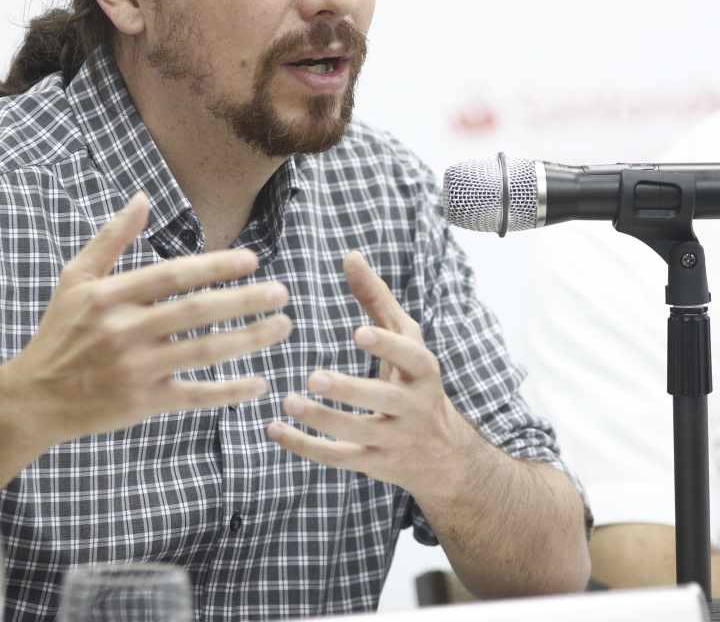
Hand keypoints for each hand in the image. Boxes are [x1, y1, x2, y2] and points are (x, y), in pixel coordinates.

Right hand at [6, 192, 292, 445]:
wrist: (34, 398)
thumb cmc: (60, 332)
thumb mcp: (76, 279)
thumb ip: (111, 239)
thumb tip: (141, 198)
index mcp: (111, 297)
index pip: (172, 276)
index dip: (215, 267)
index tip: (252, 261)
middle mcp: (124, 331)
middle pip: (195, 312)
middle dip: (244, 301)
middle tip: (282, 293)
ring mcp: (135, 370)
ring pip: (202, 353)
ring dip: (248, 339)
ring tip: (282, 326)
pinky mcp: (142, 403)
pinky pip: (194, 396)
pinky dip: (228, 391)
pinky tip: (259, 382)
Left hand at [266, 250, 480, 503]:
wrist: (444, 455)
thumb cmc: (415, 381)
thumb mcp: (407, 341)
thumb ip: (378, 299)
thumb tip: (350, 256)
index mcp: (425, 372)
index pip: (412, 357)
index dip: (387, 346)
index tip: (359, 332)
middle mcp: (415, 407)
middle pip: (385, 399)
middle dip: (350, 390)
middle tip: (314, 377)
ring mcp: (395, 440)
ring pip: (359, 433)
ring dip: (323, 420)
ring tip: (288, 403)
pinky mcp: (375, 464)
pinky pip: (339, 459)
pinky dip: (306, 447)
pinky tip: (274, 430)